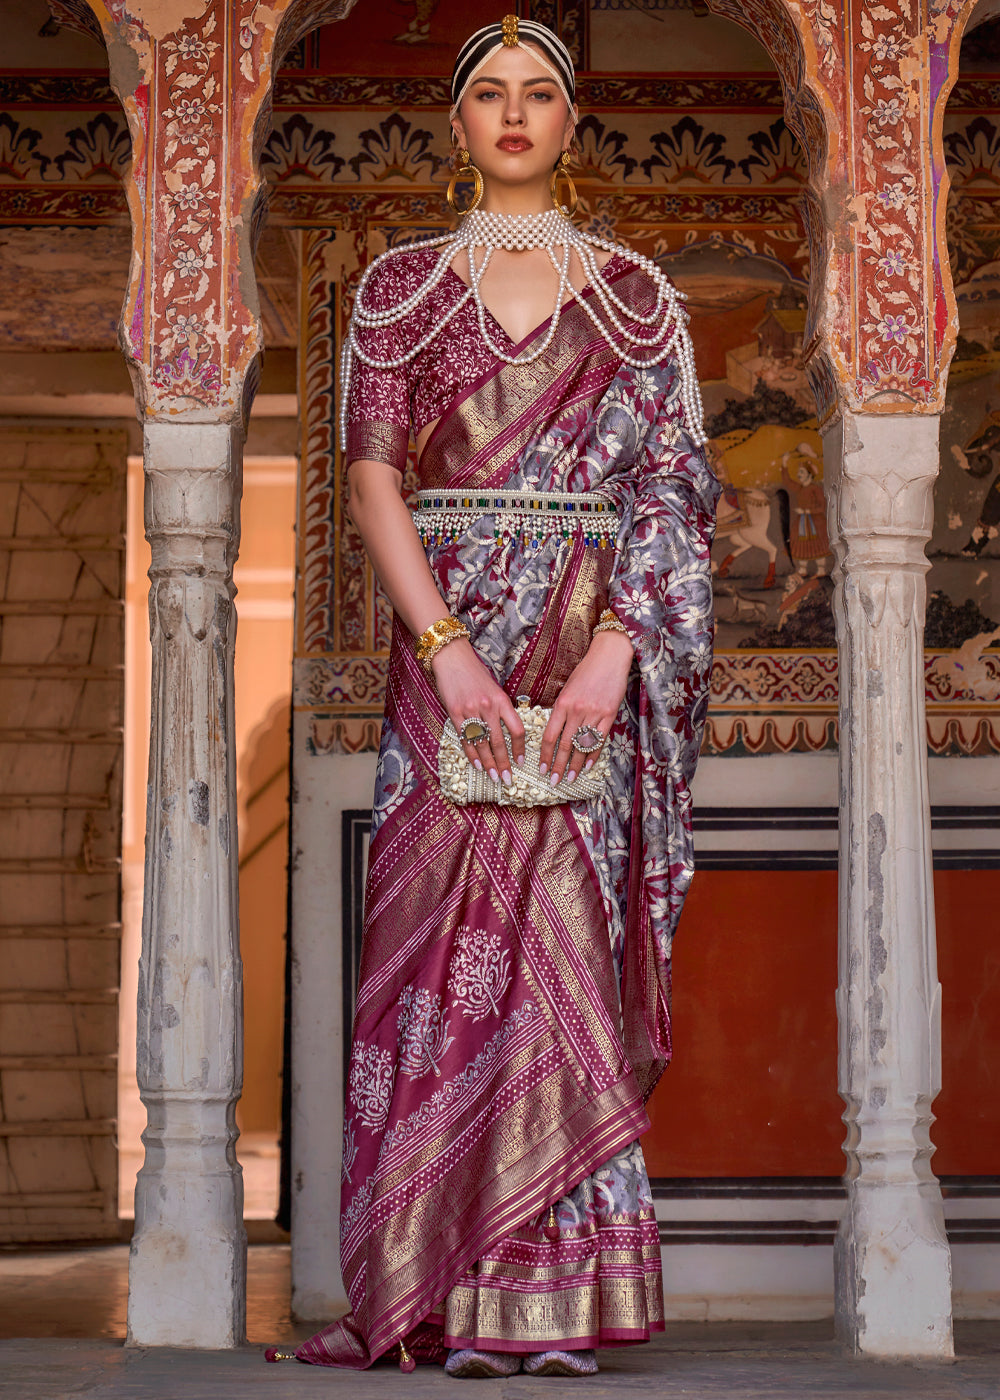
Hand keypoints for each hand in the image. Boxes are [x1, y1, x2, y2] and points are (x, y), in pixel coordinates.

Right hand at [430, 639, 524, 784]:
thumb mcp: (495, 689)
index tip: (521, 761)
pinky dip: (471, 754)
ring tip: (493, 776)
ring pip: (482, 743)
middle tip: (507, 779)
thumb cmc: (475, 674)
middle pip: (499, 742)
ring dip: (488, 763)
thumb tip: (508, 733)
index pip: (516, 729)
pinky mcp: (455, 713)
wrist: (452, 658)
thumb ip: (501, 709)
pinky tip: (477, 764)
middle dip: (504, 763)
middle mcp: (488, 707)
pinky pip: (465, 738)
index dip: (519, 748)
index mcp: (502, 700)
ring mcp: (471, 710)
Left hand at [539, 630, 632, 784]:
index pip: (550, 736)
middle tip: (553, 781)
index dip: (544, 755)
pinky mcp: (609, 715)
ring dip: (576, 765)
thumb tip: (555, 732)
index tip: (541, 768)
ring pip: (582, 746)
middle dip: (558, 766)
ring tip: (570, 778)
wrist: (609, 657)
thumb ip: (561, 710)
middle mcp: (577, 711)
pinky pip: (600, 740)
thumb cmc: (586, 671)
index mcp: (562, 704)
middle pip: (565, 746)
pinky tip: (588, 765)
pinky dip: (593, 755)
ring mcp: (594, 714)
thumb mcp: (567, 688)